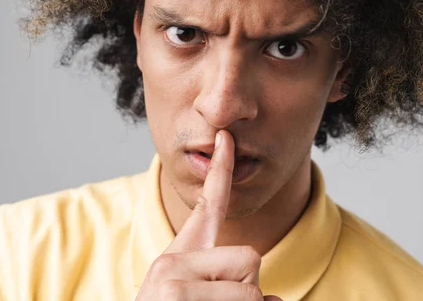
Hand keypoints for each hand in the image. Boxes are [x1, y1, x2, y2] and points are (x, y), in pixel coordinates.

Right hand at [136, 129, 282, 300]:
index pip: (207, 206)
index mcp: (179, 257)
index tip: (228, 139)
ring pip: (252, 291)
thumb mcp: (195, 299)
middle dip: (248, 290)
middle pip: (251, 258)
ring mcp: (171, 279)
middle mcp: (172, 260)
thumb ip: (230, 287)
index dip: (220, 171)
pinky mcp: (174, 296)